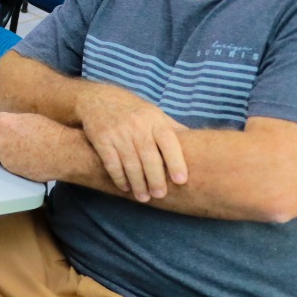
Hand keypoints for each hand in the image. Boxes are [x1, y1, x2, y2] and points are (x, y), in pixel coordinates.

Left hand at [0, 111, 76, 182]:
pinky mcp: (10, 169)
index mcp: (3, 122)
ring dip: (2, 152)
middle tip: (3, 140)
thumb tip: (7, 125)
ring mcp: (3, 155)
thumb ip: (12, 121)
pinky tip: (24, 159)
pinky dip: (11, 162)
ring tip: (18, 151)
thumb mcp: (29, 118)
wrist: (63, 152)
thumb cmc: (51, 132)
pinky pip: (5, 164)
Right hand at [74, 83, 187, 200]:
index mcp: (154, 119)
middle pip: (149, 156)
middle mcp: (137, 125)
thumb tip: (199, 146)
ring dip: (137, 183)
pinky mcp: (101, 138)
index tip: (181, 180)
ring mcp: (118, 132)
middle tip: (160, 195)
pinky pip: (111, 162)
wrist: (97, 98)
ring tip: (143, 197)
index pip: (169, 141)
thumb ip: (172, 130)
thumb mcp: (154, 114)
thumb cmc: (133, 111)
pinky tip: (125, 186)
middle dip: (155, 178)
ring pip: (130, 162)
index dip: (176, 161)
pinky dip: (118, 177)